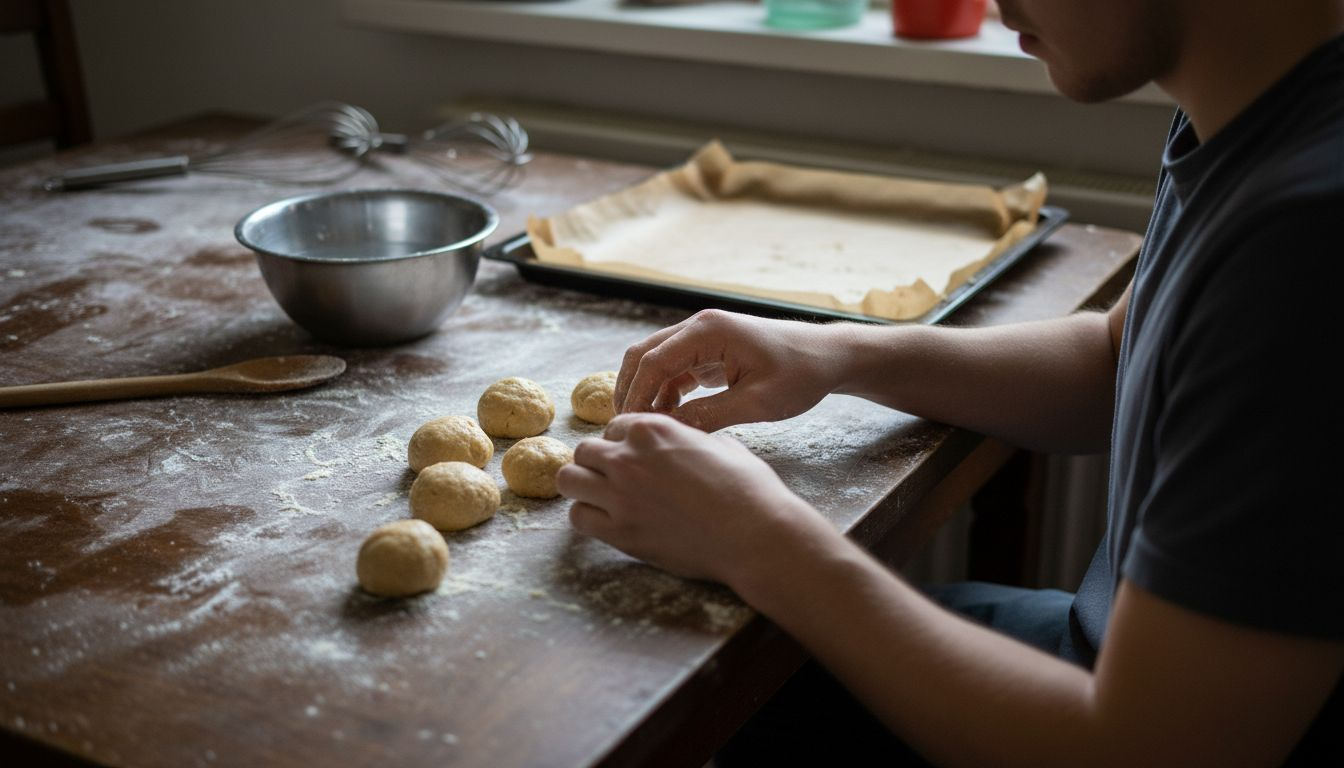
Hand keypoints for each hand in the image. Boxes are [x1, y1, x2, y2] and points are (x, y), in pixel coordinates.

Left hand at [556, 412, 831, 584]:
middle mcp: (629, 457)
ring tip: (603, 498)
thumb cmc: (748, 488)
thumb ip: (689, 438)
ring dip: (583, 486)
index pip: (614, 427)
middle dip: (598, 462)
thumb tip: (683, 443)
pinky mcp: (619, 532)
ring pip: (569, 479)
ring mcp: (620, 495)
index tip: (634, 458)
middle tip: (616, 479)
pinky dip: (587, 516)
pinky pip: (577, 516)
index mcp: (654, 429)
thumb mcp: (721, 444)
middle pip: (585, 450)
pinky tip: (607, 521)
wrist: (755, 535)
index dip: (624, 442)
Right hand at [615, 309, 846, 431]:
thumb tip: (670, 432)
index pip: (653, 361)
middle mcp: (699, 327)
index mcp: (709, 331)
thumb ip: (711, 416)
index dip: (636, 395)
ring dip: (646, 392)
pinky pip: (674, 370)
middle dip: (631, 390)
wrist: (828, 357)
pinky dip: (665, 393)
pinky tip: (669, 419)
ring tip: (645, 429)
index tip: (630, 428)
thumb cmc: (801, 375)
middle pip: (644, 355)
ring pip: (655, 362)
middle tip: (626, 428)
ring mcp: (703, 338)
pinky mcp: (709, 352)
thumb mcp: (758, 403)